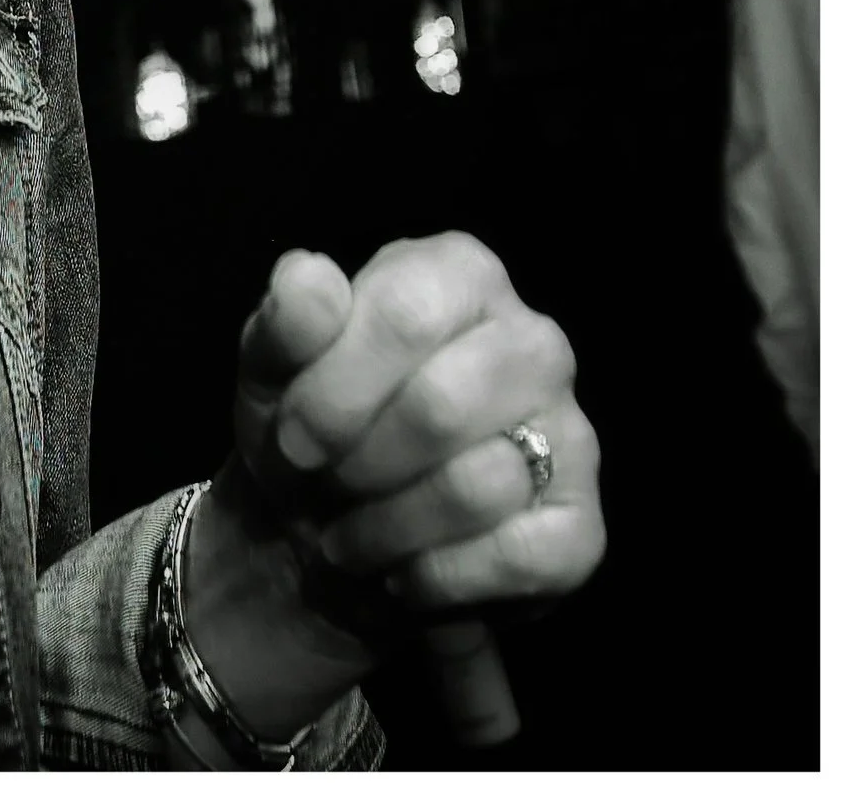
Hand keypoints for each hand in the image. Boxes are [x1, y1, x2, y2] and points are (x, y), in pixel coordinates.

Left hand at [187, 236, 604, 737]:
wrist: (324, 524)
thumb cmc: (307, 422)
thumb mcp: (271, 369)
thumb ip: (285, 321)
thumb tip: (312, 275)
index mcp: (459, 275)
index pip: (407, 313)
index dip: (337, 388)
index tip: (292, 434)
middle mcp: (533, 341)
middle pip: (443, 406)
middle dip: (358, 462)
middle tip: (321, 483)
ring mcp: (570, 434)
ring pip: (480, 486)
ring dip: (386, 528)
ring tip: (347, 534)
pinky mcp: (582, 528)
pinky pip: (518, 559)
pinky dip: (437, 577)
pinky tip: (401, 571)